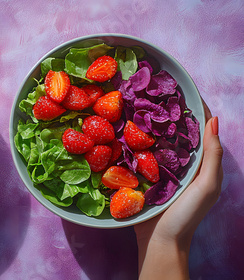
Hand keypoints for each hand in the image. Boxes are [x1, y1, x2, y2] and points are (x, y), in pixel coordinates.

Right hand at [134, 101, 222, 278]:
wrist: (159, 242)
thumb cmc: (187, 215)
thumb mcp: (207, 186)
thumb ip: (212, 155)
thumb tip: (214, 120)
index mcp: (200, 163)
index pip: (200, 129)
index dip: (195, 109)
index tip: (182, 88)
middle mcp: (181, 163)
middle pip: (176, 131)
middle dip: (168, 112)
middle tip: (154, 91)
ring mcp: (160, 170)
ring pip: (156, 140)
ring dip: (149, 124)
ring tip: (138, 104)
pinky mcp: (142, 177)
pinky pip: (140, 154)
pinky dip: (135, 141)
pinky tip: (125, 129)